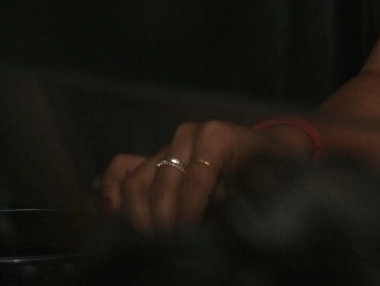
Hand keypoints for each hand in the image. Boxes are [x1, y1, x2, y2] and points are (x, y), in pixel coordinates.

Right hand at [100, 120, 293, 233]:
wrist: (264, 149)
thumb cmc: (267, 166)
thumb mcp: (263, 179)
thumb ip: (241, 194)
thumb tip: (219, 222)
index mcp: (215, 136)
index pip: (193, 181)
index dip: (189, 213)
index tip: (189, 238)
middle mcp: (186, 135)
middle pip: (160, 184)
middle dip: (163, 220)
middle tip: (169, 245)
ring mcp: (166, 144)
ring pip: (135, 182)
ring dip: (138, 216)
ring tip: (152, 239)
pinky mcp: (152, 155)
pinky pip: (121, 169)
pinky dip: (113, 193)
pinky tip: (116, 216)